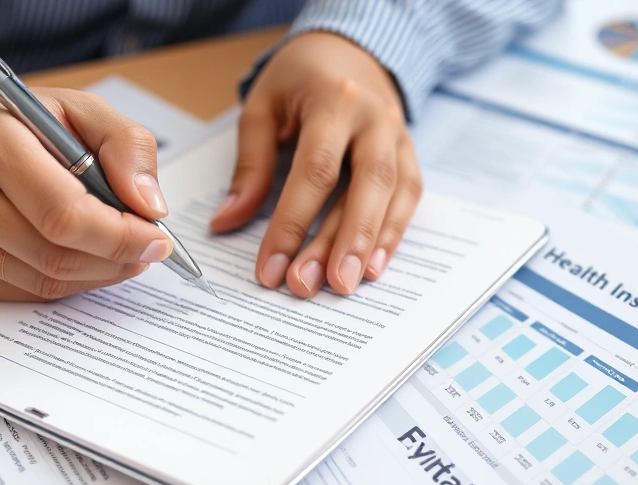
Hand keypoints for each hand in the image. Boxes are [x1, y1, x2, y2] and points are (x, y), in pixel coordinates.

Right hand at [0, 59, 171, 300]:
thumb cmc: (33, 124)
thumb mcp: (86, 111)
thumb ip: (128, 147)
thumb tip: (150, 207)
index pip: (64, 214)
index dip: (120, 236)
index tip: (157, 239)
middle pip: (56, 256)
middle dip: (116, 259)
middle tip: (147, 250)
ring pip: (45, 282)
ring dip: (97, 274)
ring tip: (119, 251)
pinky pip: (25, 292)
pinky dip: (66, 283)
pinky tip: (81, 256)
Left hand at [209, 32, 422, 297]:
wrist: (349, 46)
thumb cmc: (300, 77)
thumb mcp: (263, 107)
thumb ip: (250, 165)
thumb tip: (227, 222)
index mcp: (334, 100)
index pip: (314, 171)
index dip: (291, 223)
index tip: (271, 267)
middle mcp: (375, 118)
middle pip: (365, 186)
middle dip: (339, 242)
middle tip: (314, 285)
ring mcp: (399, 136)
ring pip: (392, 195)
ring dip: (369, 245)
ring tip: (347, 285)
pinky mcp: (410, 153)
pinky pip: (409, 197)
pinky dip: (393, 234)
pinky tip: (373, 267)